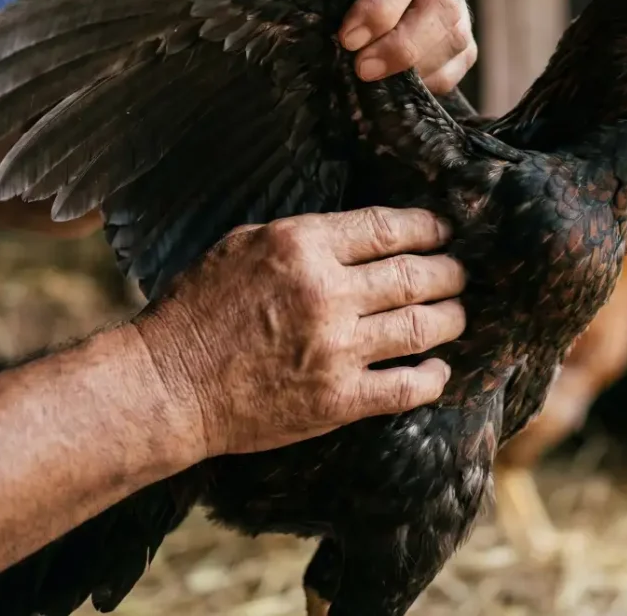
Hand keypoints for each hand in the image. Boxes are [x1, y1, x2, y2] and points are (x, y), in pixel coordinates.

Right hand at [133, 207, 464, 457]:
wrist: (168, 384)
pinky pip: (407, 387)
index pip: (388, 228)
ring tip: (457, 315)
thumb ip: (302, 237)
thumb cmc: (196, 309)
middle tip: (458, 274)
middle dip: (450, 272)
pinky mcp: (339, 400)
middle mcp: (327, 292)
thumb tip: (359, 232)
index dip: (428, 228)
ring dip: (451, 318)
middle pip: (417, 274)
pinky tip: (439, 369)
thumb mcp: (242, 245)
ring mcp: (337, 349)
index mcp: (301, 245)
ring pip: (424, 326)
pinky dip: (433, 376)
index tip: (443, 232)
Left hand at [214, 0, 475, 94]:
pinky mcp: (449, 18)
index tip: (346, 39)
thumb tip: (338, 29)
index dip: (382, 10)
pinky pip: (460, 55)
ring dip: (419, 68)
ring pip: (457, 34)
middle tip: (360, 71)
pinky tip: (395, 88)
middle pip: (443, 5)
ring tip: (372, 83)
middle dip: (404, 47)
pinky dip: (434, 79)